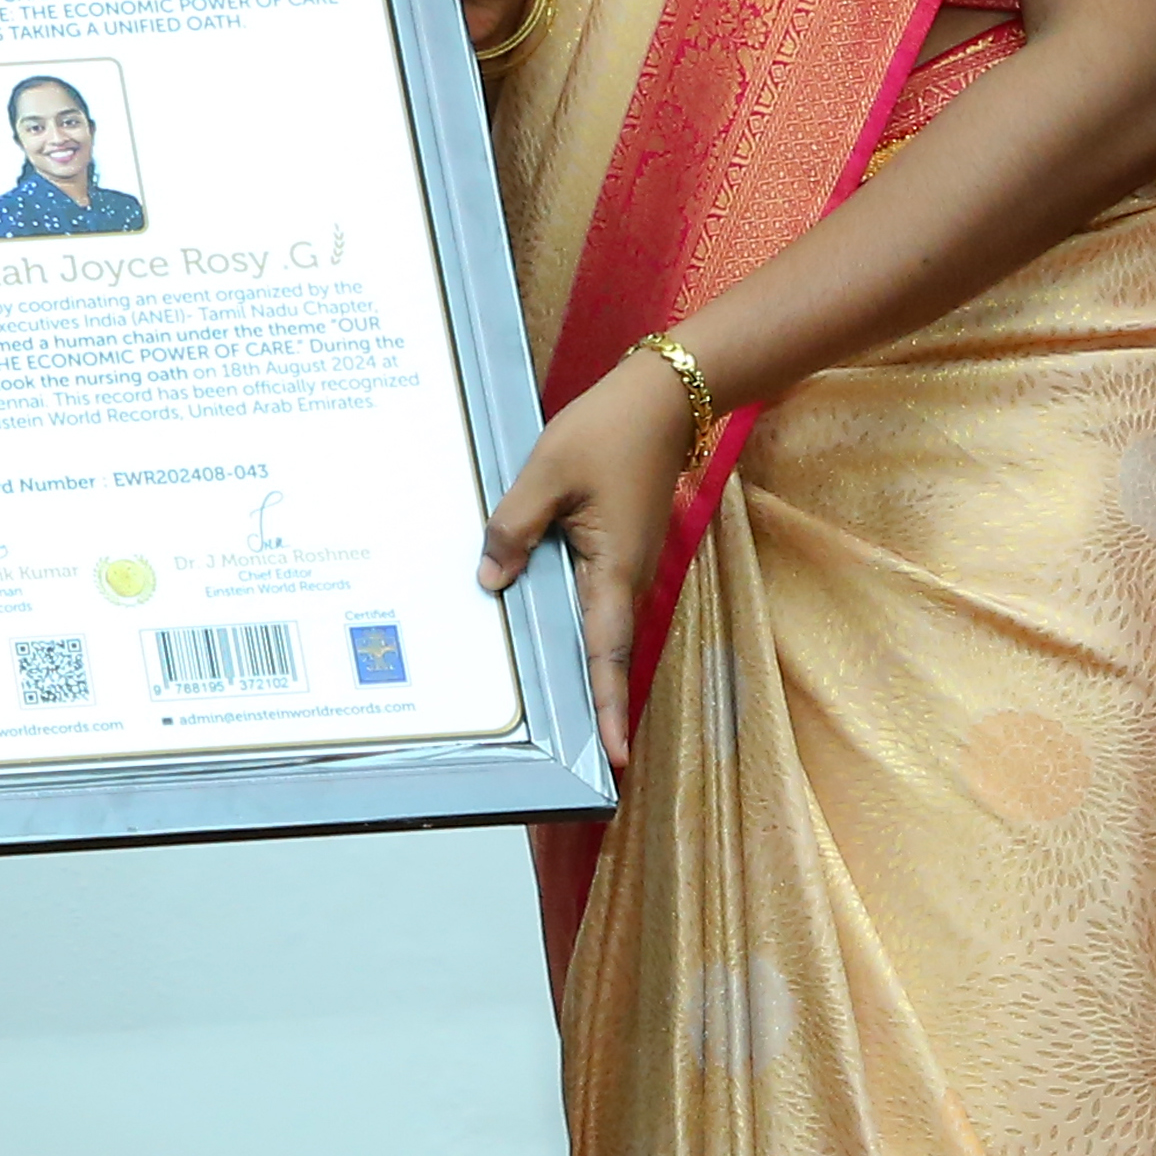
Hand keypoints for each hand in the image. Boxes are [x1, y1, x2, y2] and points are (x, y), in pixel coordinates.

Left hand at [476, 346, 697, 767]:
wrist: (664, 398)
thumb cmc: (606, 431)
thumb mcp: (546, 473)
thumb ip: (514, 528)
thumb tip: (491, 580)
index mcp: (615, 569)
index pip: (607, 652)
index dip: (608, 705)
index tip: (615, 757)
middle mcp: (627, 577)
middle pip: (605, 650)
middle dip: (595, 701)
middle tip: (586, 756)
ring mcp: (626, 563)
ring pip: (599, 625)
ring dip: (583, 666)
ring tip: (564, 713)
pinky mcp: (619, 546)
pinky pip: (594, 596)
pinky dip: (575, 623)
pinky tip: (543, 629)